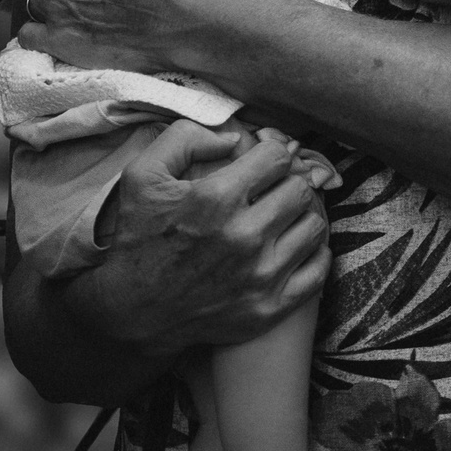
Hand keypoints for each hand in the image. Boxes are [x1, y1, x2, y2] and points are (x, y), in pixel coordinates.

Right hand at [66, 121, 333, 356]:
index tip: (264, 162)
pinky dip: (312, 254)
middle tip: (272, 190)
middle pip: (300, 190)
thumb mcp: (142, 175)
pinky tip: (293, 246)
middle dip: (287, 183)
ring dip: (301, 216)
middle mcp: (244, 236)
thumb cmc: (138, 238)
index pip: (277, 157)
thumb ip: (185, 138)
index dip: (272, 153)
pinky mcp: (269, 309)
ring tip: (281, 217)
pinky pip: (318, 270)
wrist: (132, 312)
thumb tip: (234, 138)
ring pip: (314, 226)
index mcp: (215, 199)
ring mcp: (260, 276)